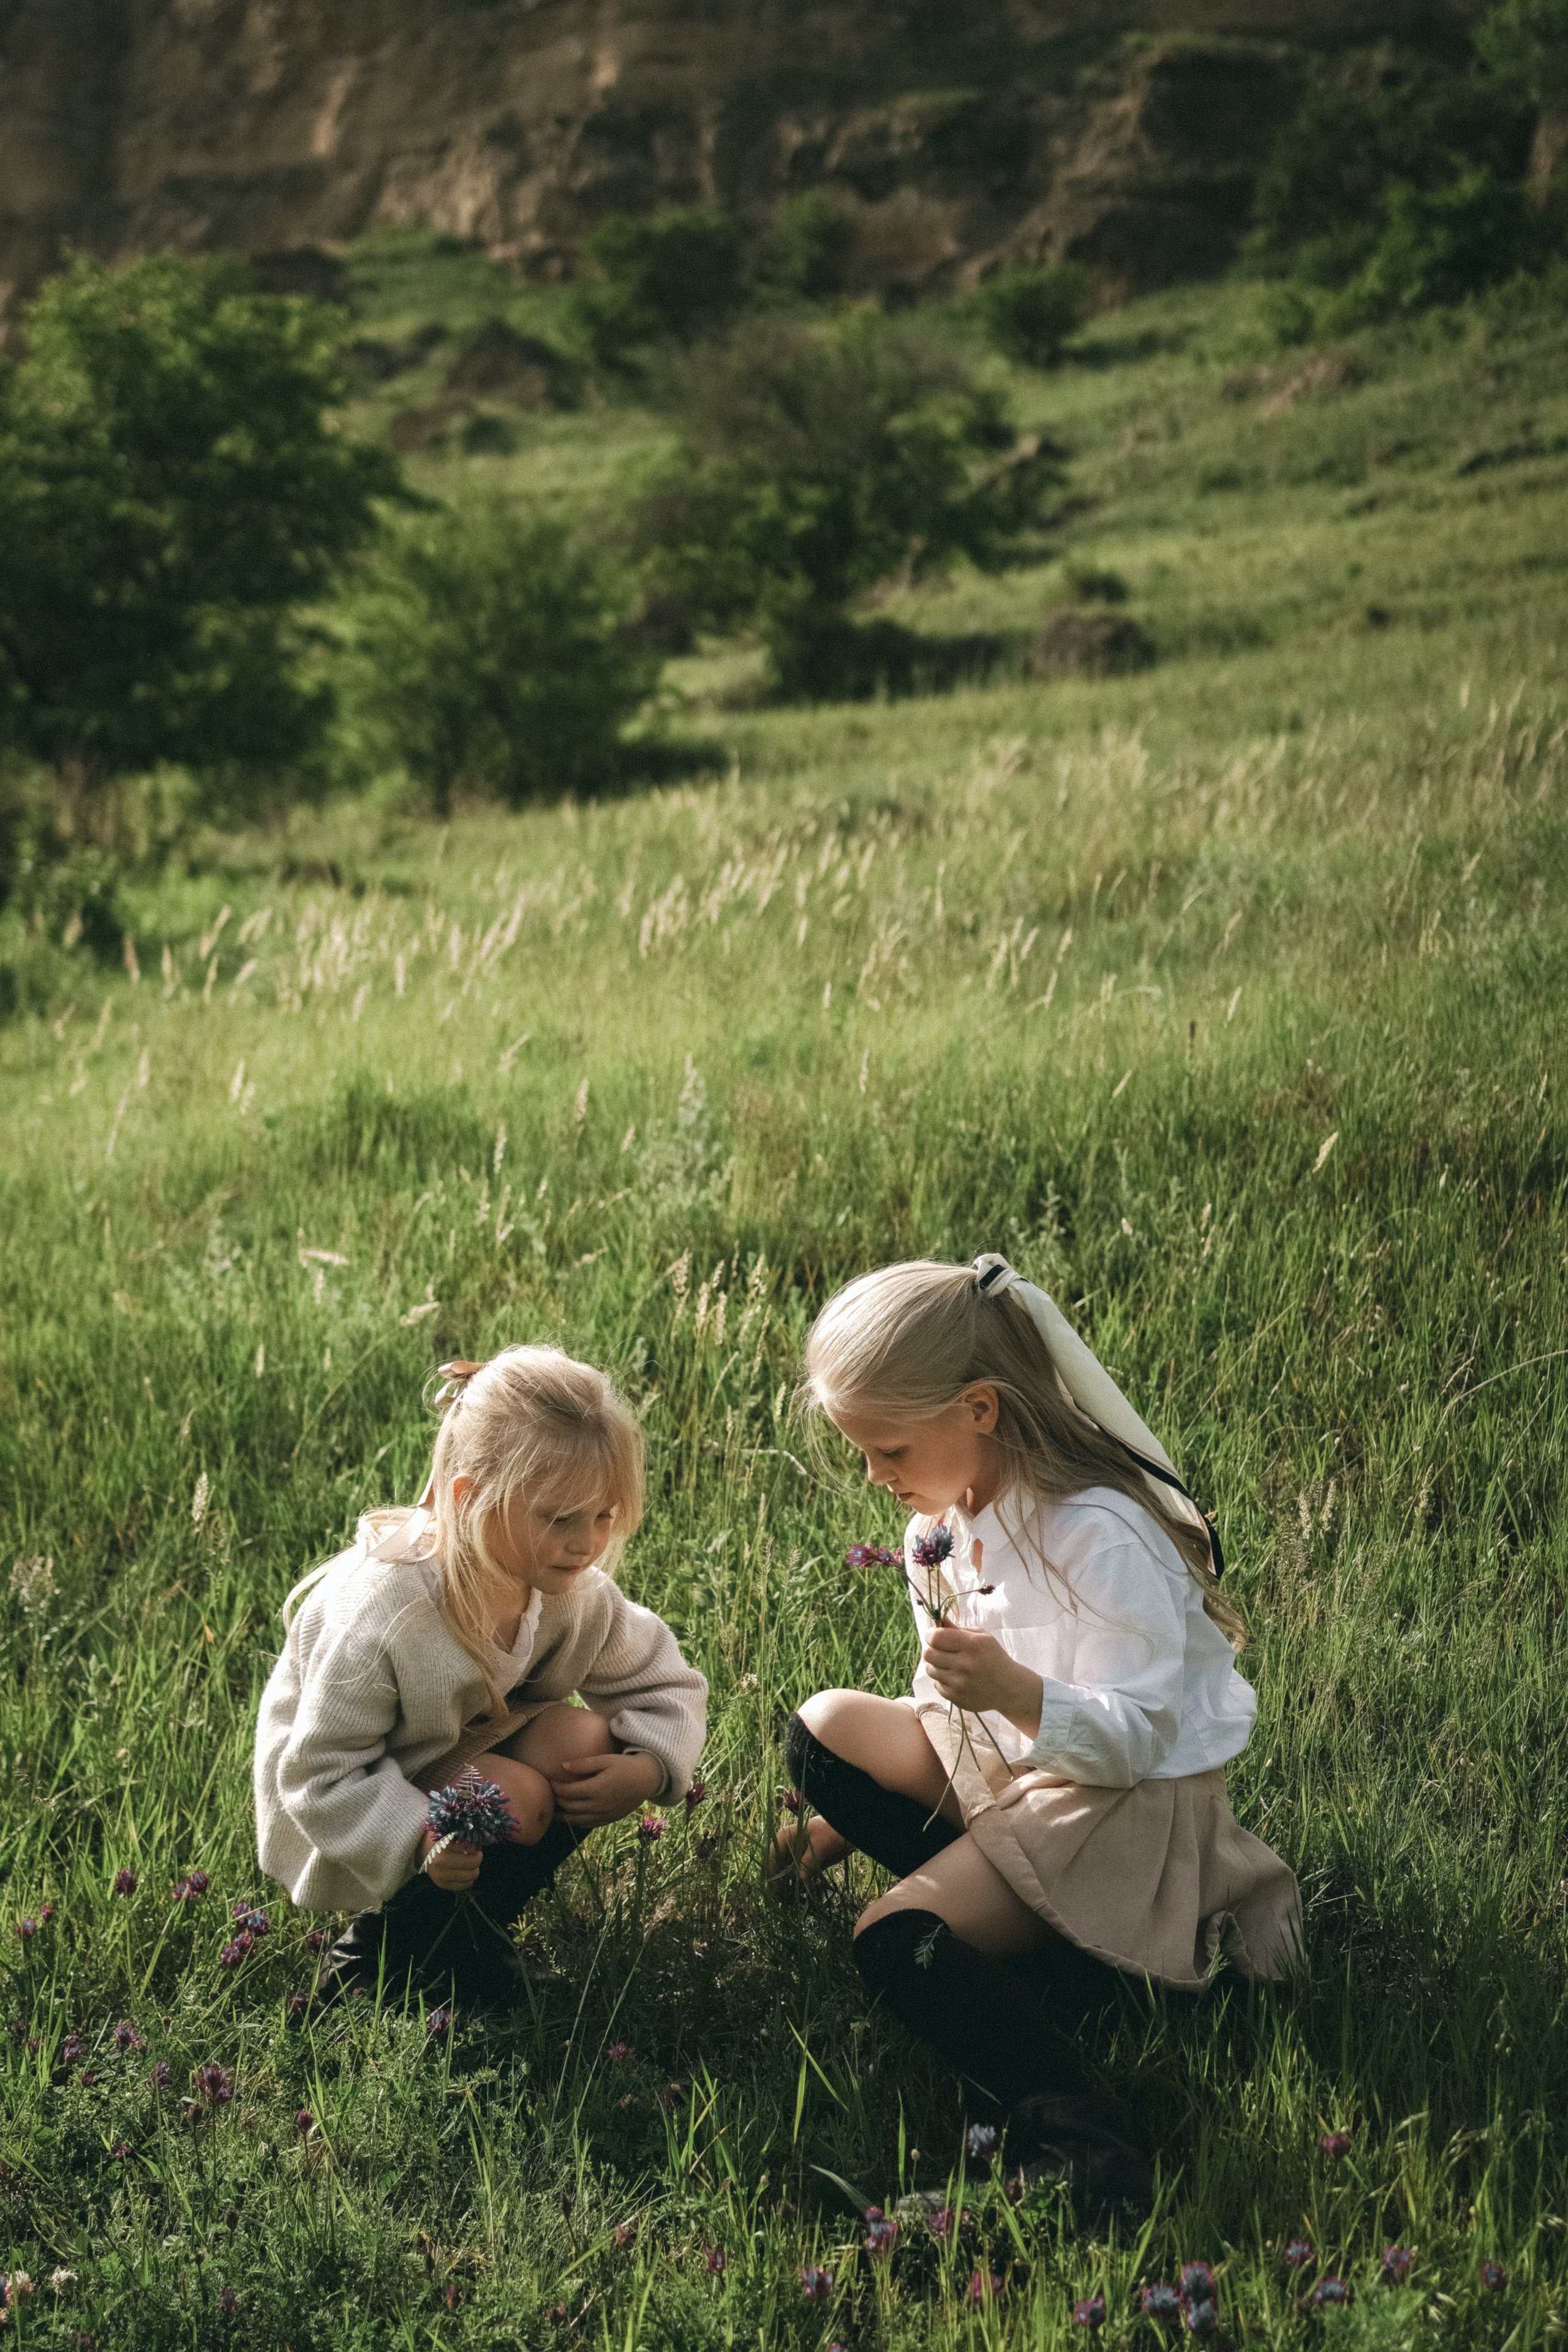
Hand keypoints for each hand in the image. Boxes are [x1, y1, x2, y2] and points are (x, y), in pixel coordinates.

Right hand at [419, 1828, 481, 1890]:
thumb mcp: (451, 1832)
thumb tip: (479, 1844)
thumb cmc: (439, 1837)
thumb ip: (465, 1839)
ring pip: (471, 1878)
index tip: (473, 1845)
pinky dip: (466, 1878)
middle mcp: (441, 1868)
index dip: (476, 1848)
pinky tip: (461, 1869)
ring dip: (472, 1869)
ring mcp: (441, 1878)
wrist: (421, 1847)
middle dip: (476, 1859)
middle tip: (473, 1853)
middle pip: (473, 1867)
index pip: (472, 1854)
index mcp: (443, 1853)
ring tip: (467, 1861)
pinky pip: (464, 1885)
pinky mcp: (442, 1885)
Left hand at [549, 1749, 663, 1827]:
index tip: (550, 1781)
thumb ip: (583, 1764)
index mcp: (596, 1789)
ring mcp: (604, 1814)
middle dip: (558, 1801)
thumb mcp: (605, 1759)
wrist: (647, 1779)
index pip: (569, 1792)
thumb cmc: (625, 1766)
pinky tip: (571, 1819)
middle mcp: (598, 1805)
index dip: (557, 1787)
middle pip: (571, 1807)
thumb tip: (562, 1766)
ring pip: (578, 1820)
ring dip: (563, 1817)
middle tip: (550, 1794)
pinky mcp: (610, 1819)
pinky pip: (589, 1824)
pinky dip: (577, 1822)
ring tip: (553, 1813)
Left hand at [921, 1625, 1042, 1736]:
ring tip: (949, 1664)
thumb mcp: (982, 1637)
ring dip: (936, 1665)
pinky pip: (936, 1685)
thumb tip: (938, 1621)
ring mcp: (960, 1684)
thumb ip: (958, 1629)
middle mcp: (965, 1665)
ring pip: (929, 1670)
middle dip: (931, 1649)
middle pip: (928, 1654)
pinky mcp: (957, 1698)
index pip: (935, 1637)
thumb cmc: (994, 1657)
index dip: (931, 1634)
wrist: (1010, 1688)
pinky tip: (956, 1678)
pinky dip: (942, 1680)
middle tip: (940, 1649)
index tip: (934, 1635)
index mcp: (972, 1645)